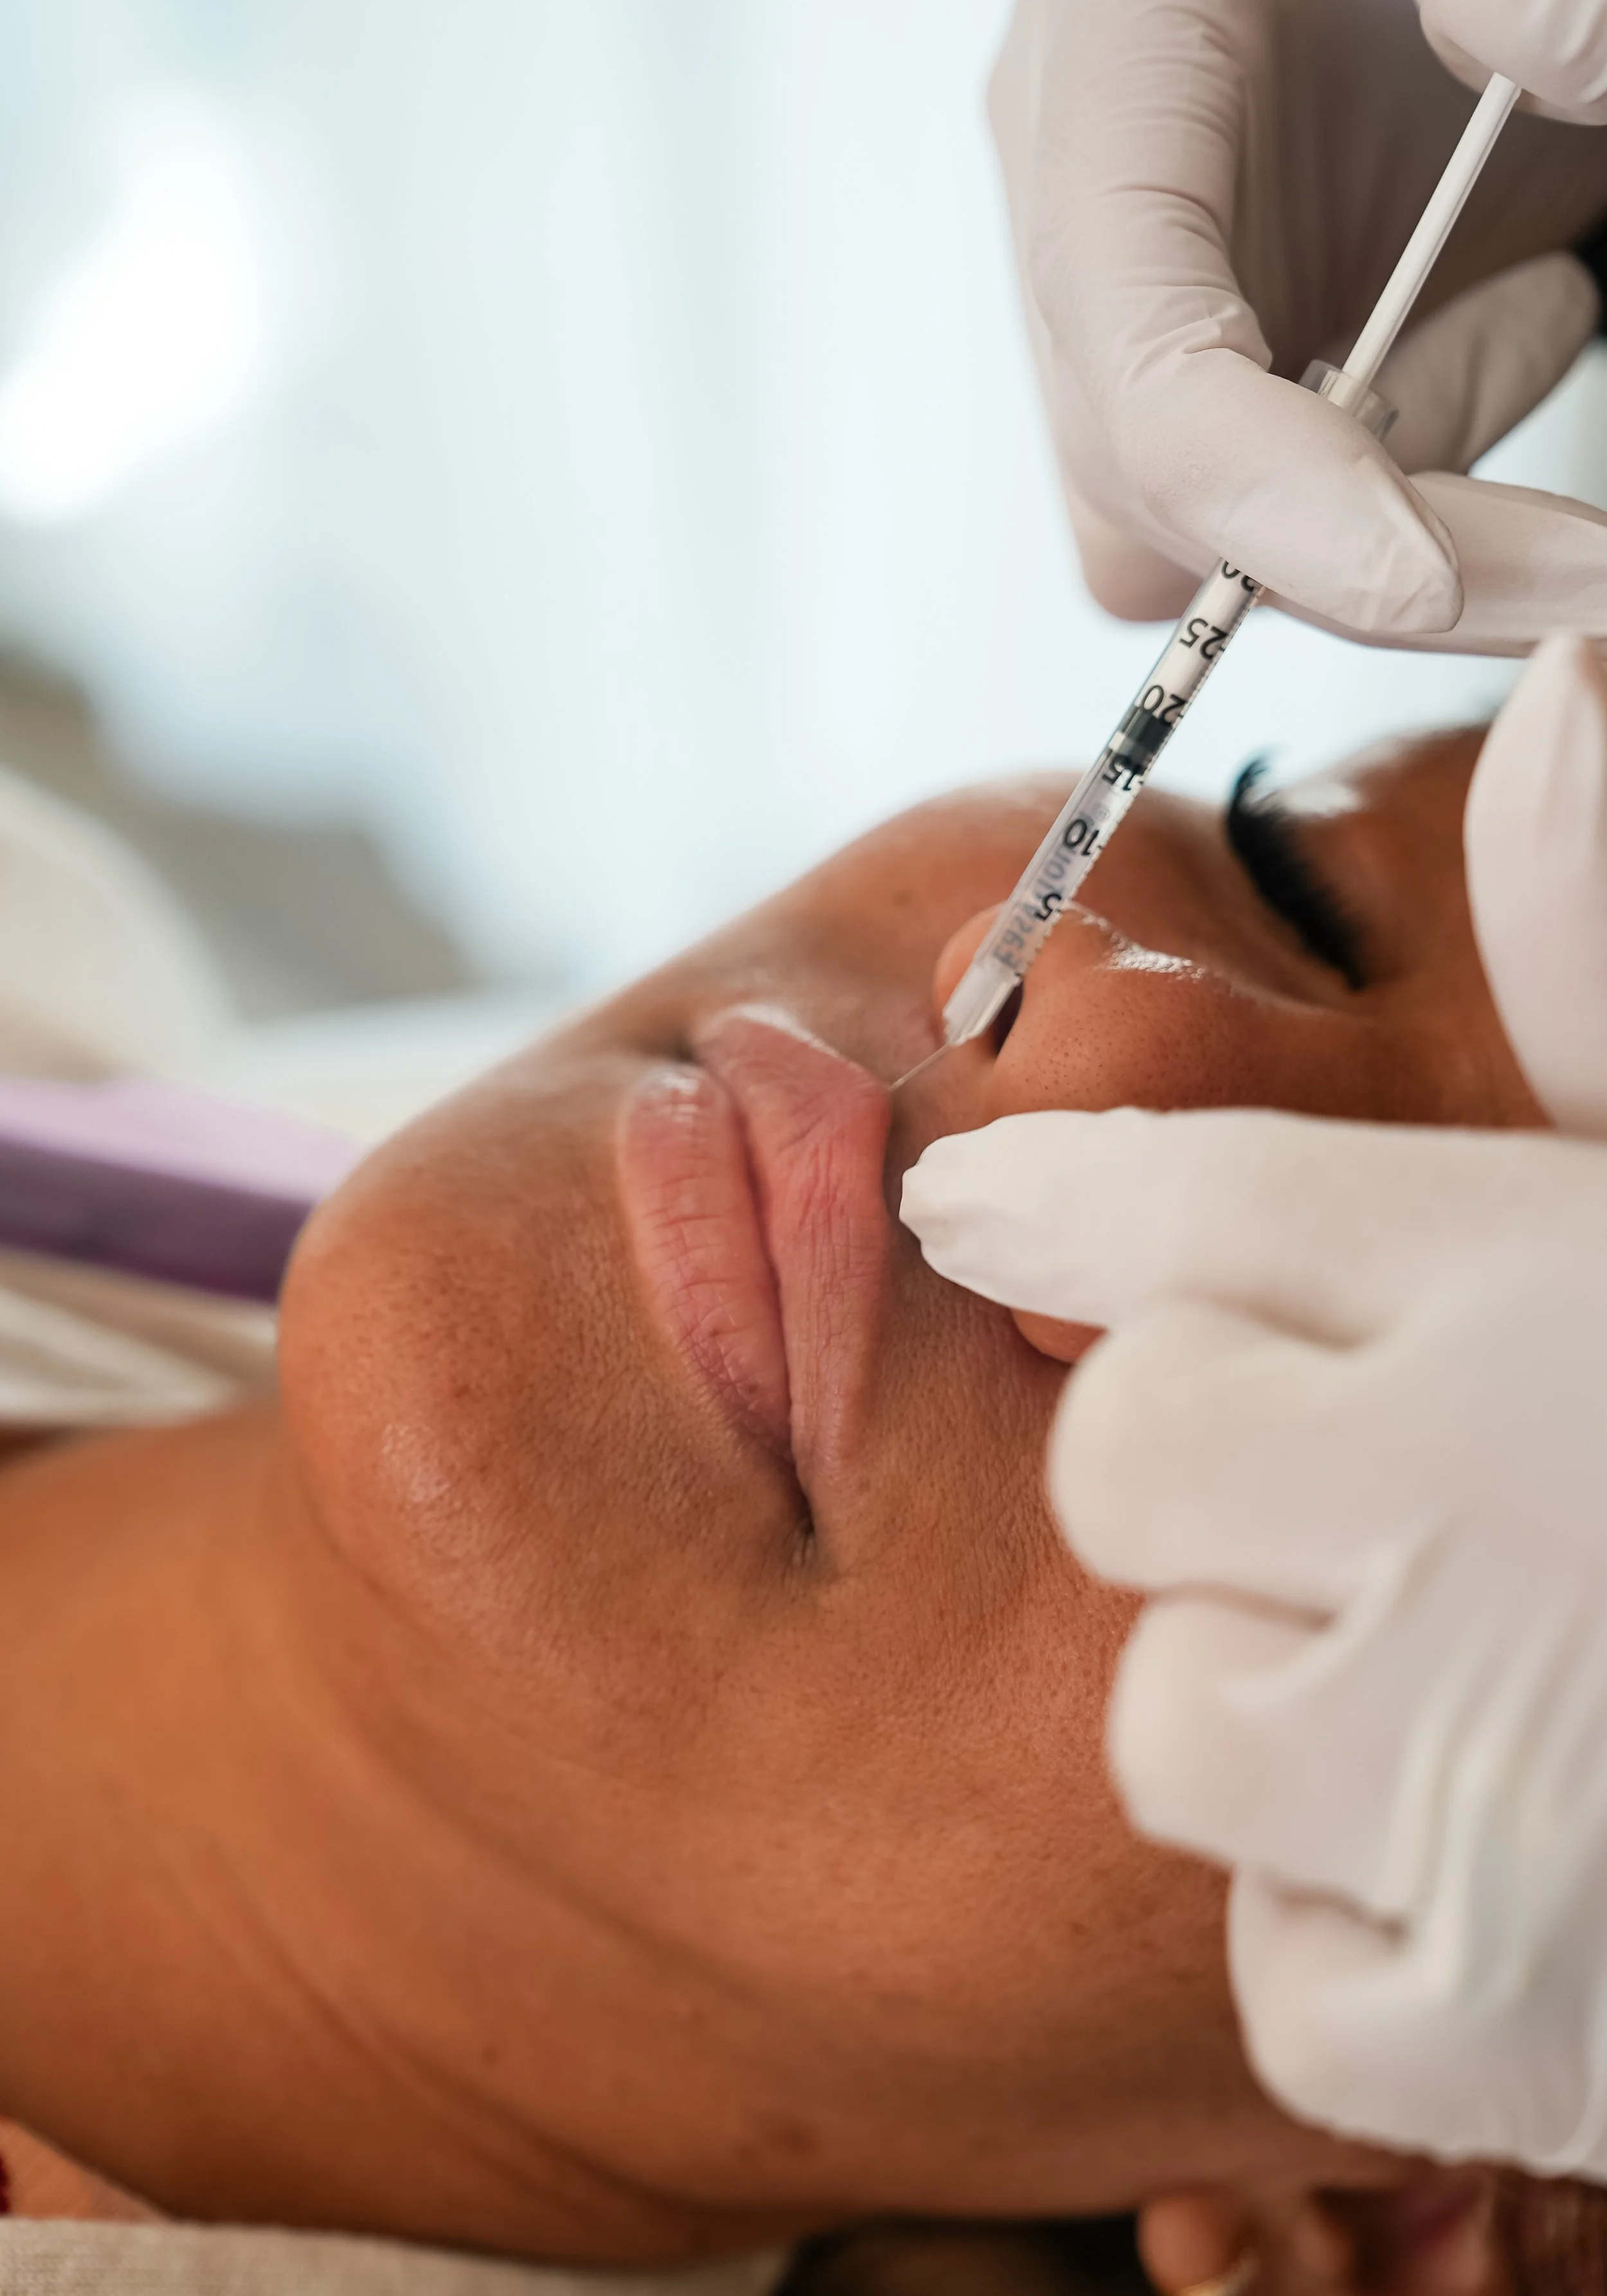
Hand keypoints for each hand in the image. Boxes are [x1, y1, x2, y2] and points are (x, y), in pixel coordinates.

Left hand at [899, 637, 1606, 2172]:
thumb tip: (1563, 708)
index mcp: (1539, 1285)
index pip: (1191, 1210)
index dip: (1077, 1211)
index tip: (984, 1212)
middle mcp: (1481, 1516)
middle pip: (1140, 1465)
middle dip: (1219, 1478)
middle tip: (1390, 1512)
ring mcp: (1478, 1788)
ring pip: (1183, 1725)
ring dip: (1288, 1717)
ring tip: (1470, 1704)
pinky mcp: (1497, 2030)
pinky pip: (1293, 1981)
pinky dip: (1368, 1946)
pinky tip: (1496, 1879)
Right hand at [994, 0, 1606, 647]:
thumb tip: (1559, 32)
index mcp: (1101, 92)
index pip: (1141, 374)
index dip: (1271, 505)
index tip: (1431, 579)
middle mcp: (1100, 240)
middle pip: (1166, 509)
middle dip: (1382, 555)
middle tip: (1588, 566)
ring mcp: (1155, 320)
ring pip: (1219, 545)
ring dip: (1415, 499)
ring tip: (1539, 302)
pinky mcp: (1235, 359)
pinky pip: (1292, 513)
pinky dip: (1428, 476)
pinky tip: (1508, 312)